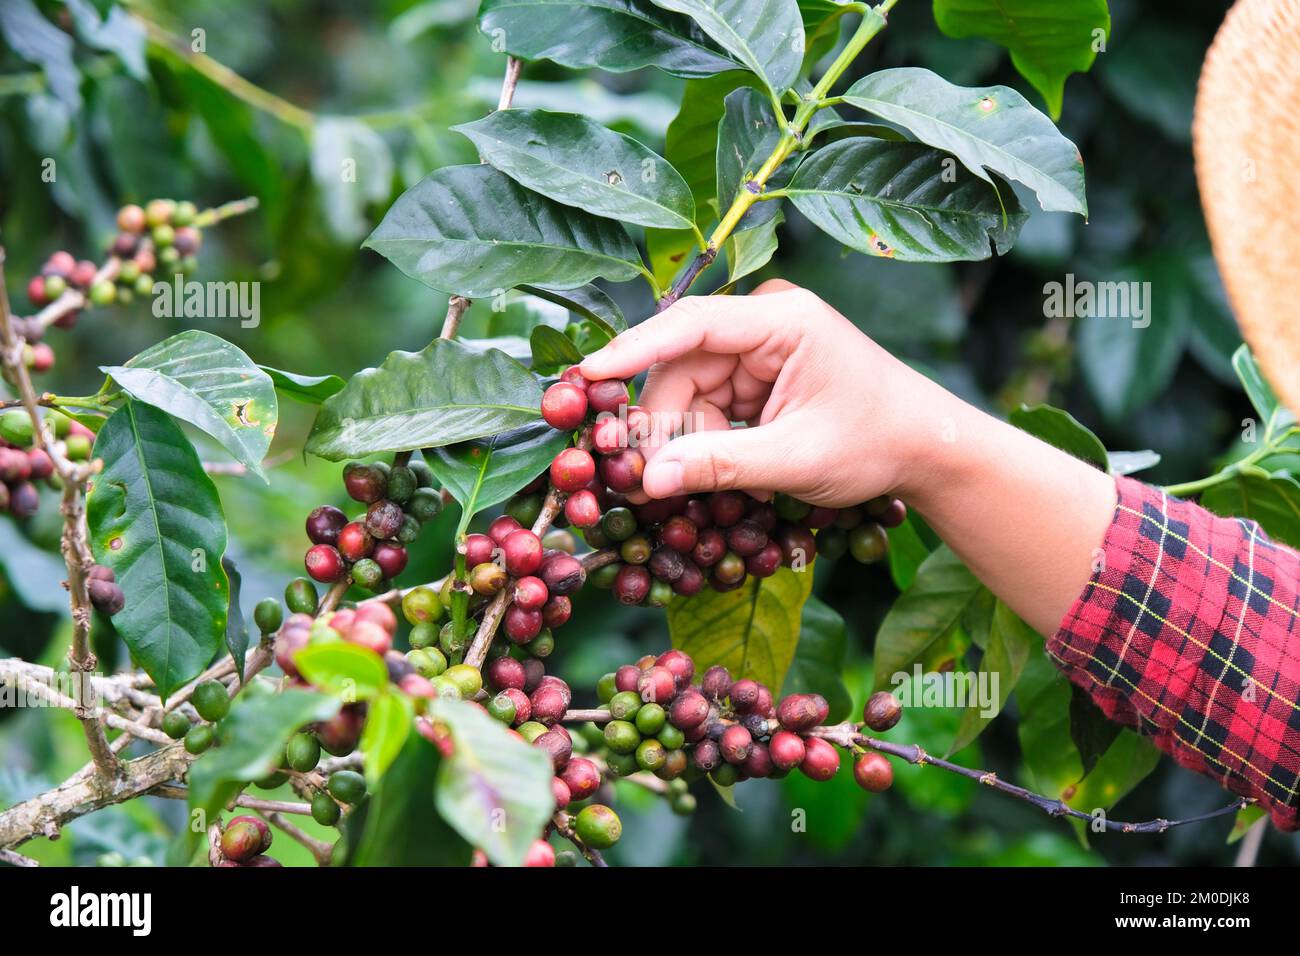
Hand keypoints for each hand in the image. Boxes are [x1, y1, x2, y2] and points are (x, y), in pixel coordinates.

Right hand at [579, 280, 948, 505]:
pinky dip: (702, 441)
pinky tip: (714, 473)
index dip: (633, 349)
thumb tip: (649, 480)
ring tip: (694, 486)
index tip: (588, 377)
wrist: (926, 450)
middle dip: (659, 422)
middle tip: (639, 478)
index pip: (690, 324)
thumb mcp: (796, 459)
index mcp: (781, 320)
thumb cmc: (877, 443)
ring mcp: (759, 349)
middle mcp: (764, 323)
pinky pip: (707, 405)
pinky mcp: (757, 376)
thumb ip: (721, 465)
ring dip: (682, 439)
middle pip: (681, 365)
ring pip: (687, 391)